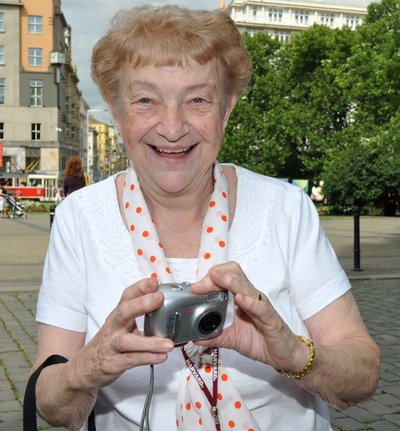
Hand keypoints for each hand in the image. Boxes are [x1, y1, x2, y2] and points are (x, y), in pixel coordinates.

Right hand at [70, 278, 173, 389]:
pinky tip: (161, 356)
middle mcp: (113, 328)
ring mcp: (111, 346)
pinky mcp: (113, 364)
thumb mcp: (121, 327)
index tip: (154, 282)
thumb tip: (167, 311)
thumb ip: (140, 319)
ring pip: (128, 341)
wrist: (82, 369)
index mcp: (118, 316)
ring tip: (168, 343)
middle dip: (142, 303)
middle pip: (124, 311)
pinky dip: (148, 358)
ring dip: (150, 342)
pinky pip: (131, 360)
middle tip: (159, 298)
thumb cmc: (107, 344)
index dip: (140, 288)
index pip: (127, 297)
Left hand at [192, 262, 307, 371]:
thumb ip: (213, 336)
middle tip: (201, 285)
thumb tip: (194, 337)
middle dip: (216, 275)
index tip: (195, 288)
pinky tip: (241, 299)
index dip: (210, 278)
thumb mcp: (231, 338)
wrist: (282, 356)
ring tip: (218, 278)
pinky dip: (250, 302)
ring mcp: (261, 306)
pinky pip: (261, 308)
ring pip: (246, 287)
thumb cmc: (259, 341)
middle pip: (235, 274)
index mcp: (240, 298)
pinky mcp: (271, 319)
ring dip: (230, 282)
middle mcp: (250, 297)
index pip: (226, 276)